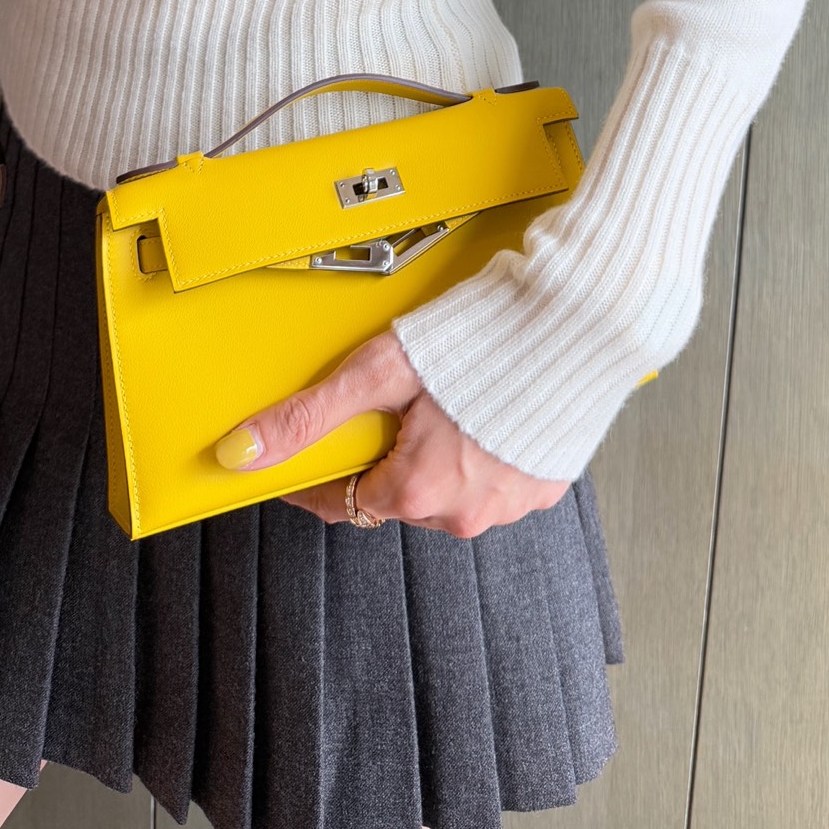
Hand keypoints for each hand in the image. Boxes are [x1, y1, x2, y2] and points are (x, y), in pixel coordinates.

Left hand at [216, 331, 570, 538]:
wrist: (584, 316)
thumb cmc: (490, 335)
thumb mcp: (381, 369)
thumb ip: (309, 416)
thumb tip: (244, 452)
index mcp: (419, 491)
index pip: (342, 502)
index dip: (316, 477)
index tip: (301, 460)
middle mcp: (466, 512)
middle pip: (397, 493)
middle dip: (384, 453)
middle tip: (392, 400)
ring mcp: (510, 502)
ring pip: (446, 489)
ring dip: (435, 454)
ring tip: (443, 396)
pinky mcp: (545, 483)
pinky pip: (494, 477)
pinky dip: (481, 449)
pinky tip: (481, 405)